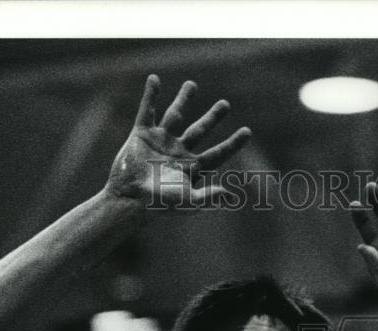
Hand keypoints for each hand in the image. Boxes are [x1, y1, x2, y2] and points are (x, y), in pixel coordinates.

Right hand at [105, 75, 250, 208]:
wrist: (130, 198)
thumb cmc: (158, 204)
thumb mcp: (187, 200)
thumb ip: (207, 196)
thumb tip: (228, 193)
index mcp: (191, 167)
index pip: (218, 154)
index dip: (232, 144)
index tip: (247, 132)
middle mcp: (178, 152)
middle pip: (200, 130)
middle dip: (213, 118)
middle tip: (225, 104)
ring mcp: (160, 141)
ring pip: (175, 116)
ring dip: (184, 100)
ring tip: (192, 84)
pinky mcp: (141, 134)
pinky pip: (147, 111)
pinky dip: (150, 95)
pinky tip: (154, 79)